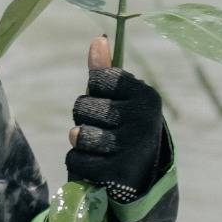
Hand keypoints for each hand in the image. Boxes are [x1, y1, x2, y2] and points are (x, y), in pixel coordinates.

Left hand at [67, 35, 163, 202]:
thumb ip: (106, 72)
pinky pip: (75, 160)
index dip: (95, 93)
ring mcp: (131, 148)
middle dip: (85, 120)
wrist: (144, 181)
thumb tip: (98, 40)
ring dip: (81, 143)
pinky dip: (80, 164)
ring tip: (101, 149)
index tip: (111, 105)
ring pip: (76, 135)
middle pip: (81, 106)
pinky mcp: (116, 174)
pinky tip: (98, 166)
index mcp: (146, 95)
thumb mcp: (122, 100)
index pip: (97, 79)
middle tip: (105, 131)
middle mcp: (143, 119)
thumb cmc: (126, 130)